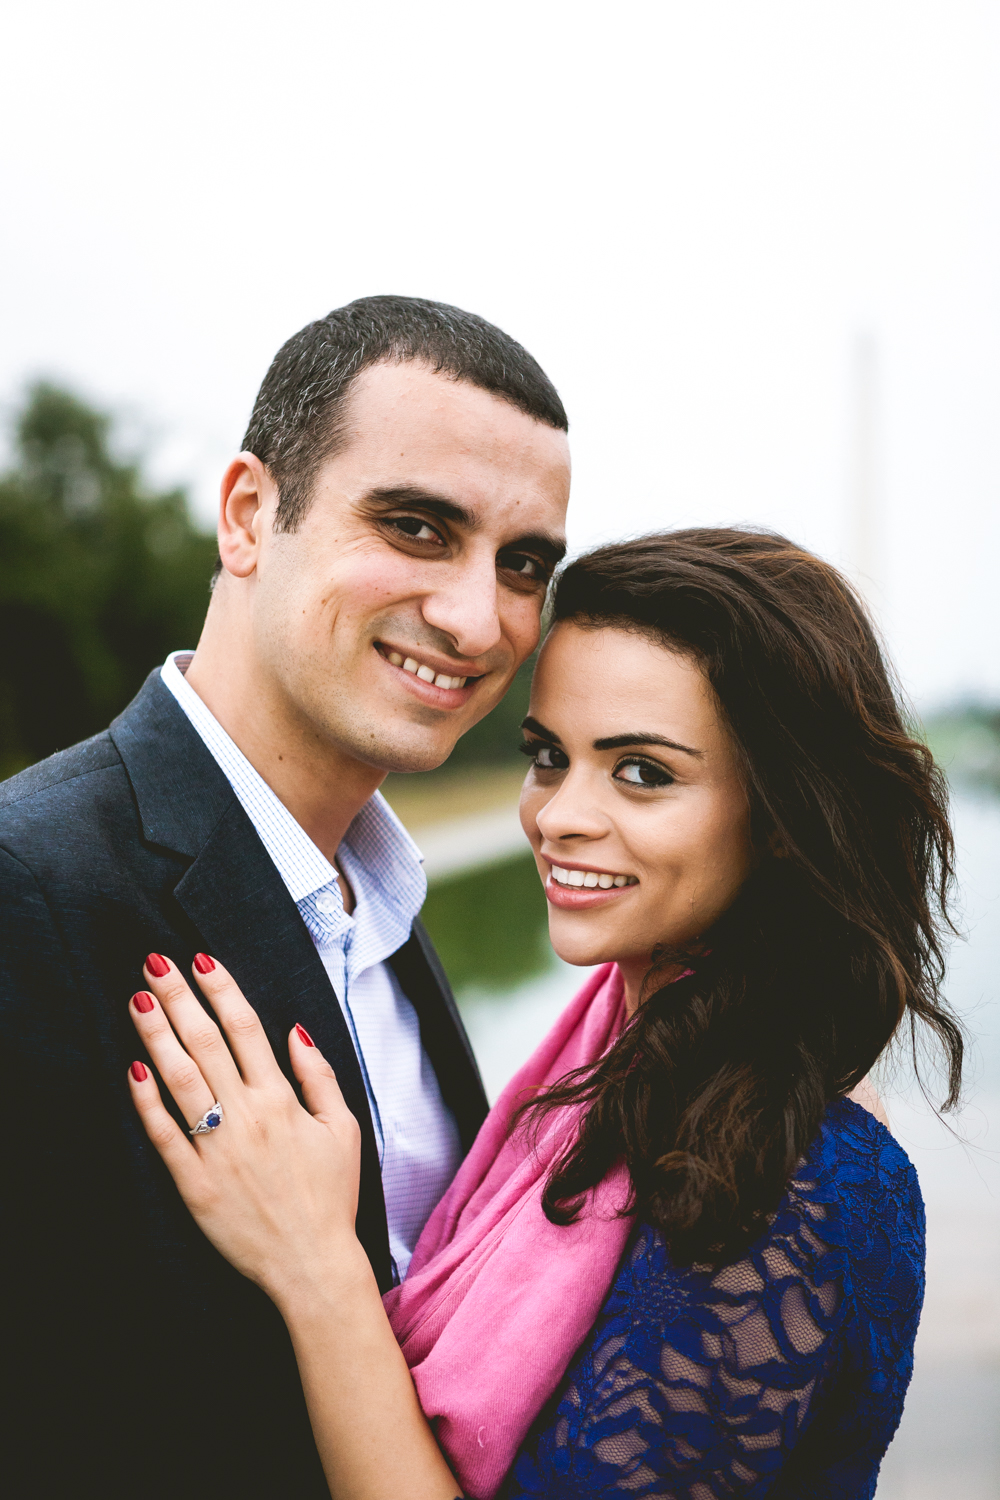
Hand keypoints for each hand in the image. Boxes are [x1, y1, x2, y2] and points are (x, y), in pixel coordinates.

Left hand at [127, 953, 366, 1309]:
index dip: (221, 989)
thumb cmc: (330, 1195)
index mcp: (282, 1100)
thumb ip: (319, 1076)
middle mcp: (247, 1117)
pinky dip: (146, 1101)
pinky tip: (133, 1068)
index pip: (245, 1028)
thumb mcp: (343, 1129)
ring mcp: (217, 1150)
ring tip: (137, 999)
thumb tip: (294, 1030)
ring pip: (180, 1079)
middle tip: (154, 962)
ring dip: (156, 1034)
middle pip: (205, 1042)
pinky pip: (164, 1135)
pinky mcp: (193, 1184)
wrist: (312, 1264)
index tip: (200, 959)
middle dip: (178, 997)